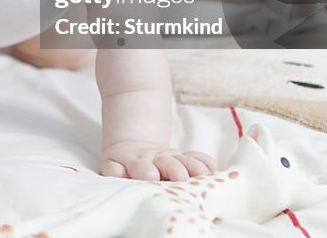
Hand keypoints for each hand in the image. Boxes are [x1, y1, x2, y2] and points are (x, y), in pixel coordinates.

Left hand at [100, 141, 215, 181]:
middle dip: (176, 171)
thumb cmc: (122, 163)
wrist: (134, 147)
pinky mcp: (185, 157)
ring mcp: (173, 157)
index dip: (146, 171)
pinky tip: (215, 171)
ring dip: (196, 168)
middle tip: (181, 179)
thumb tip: (116, 173)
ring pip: (187, 160)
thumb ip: (113, 170)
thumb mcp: (111, 164)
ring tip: (204, 178)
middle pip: (169, 163)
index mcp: (137, 161)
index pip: (142, 167)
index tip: (151, 177)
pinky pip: (199, 157)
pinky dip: (208, 163)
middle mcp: (157, 158)